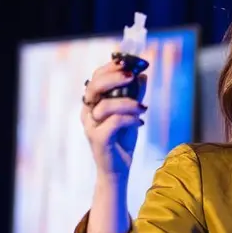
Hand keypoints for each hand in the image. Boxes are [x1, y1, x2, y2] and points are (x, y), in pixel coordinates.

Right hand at [81, 57, 147, 176]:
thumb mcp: (131, 114)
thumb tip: (143, 75)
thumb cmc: (121, 141)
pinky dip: (129, 118)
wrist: (118, 169)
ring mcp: (91, 126)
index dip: (109, 68)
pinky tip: (140, 122)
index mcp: (92, 104)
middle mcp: (88, 113)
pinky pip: (114, 122)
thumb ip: (135, 95)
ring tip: (143, 107)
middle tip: (132, 76)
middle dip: (114, 78)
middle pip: (94, 87)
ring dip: (128, 103)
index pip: (95, 79)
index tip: (127, 63)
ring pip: (106, 105)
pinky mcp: (99, 139)